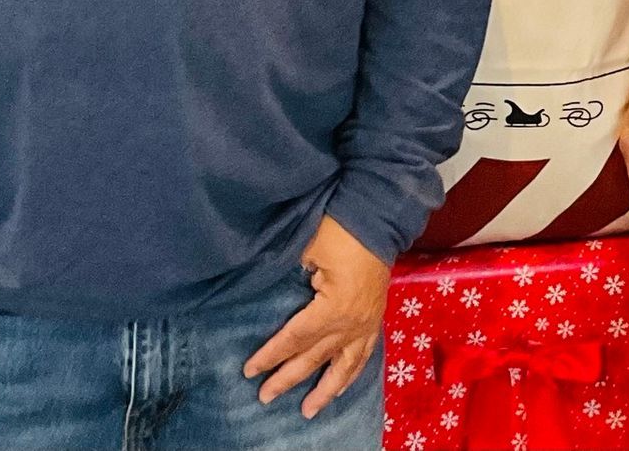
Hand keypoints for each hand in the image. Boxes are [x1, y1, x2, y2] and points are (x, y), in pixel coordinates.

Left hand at [243, 216, 390, 419]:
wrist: (379, 218)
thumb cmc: (341, 230)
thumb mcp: (308, 249)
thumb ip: (290, 277)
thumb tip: (273, 295)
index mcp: (333, 309)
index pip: (294, 339)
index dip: (271, 355)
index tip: (250, 369)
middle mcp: (351, 324)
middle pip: (314, 358)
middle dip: (287, 378)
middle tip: (265, 397)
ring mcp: (366, 324)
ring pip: (343, 368)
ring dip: (324, 391)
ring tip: (307, 411)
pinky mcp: (375, 319)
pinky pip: (363, 356)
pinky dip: (350, 375)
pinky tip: (340, 388)